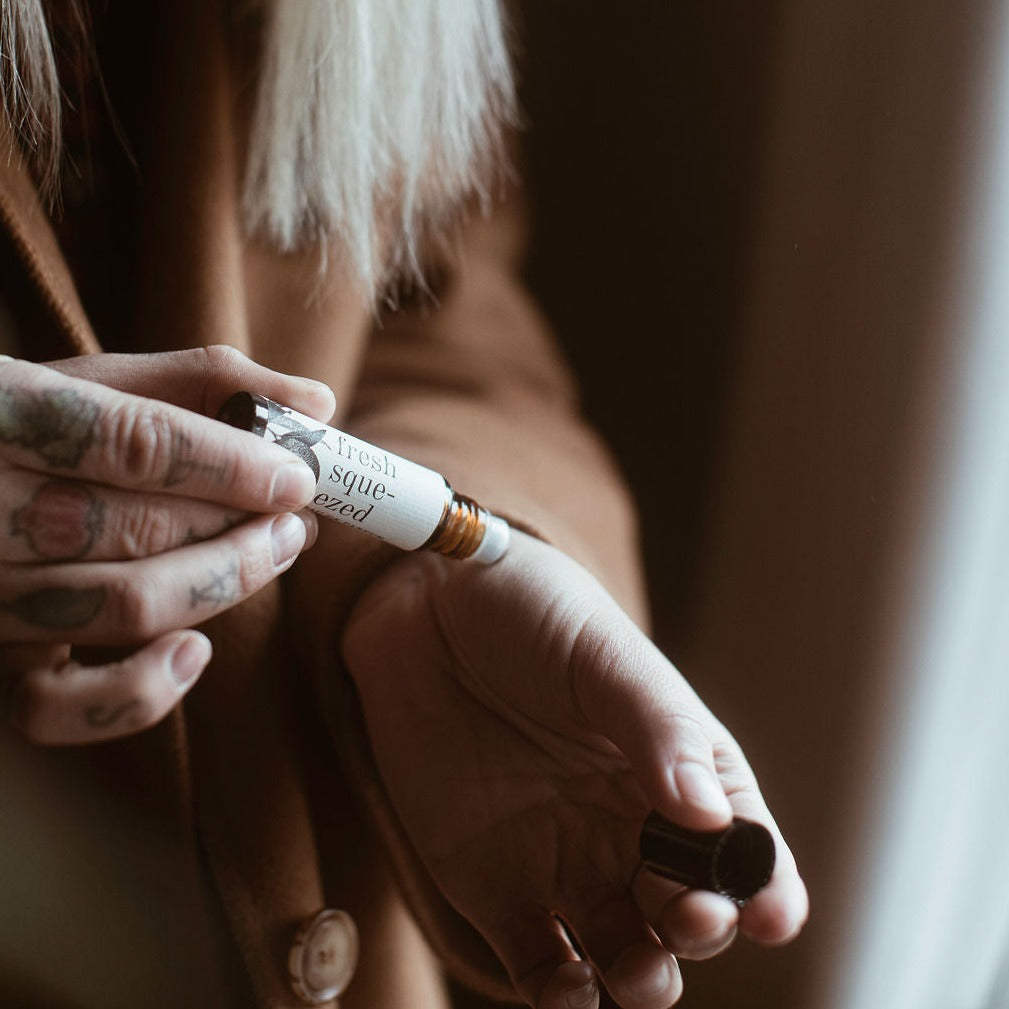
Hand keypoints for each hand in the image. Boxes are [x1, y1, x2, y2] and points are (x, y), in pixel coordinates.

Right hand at [0, 347, 334, 743]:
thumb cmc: (44, 427)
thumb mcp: (105, 381)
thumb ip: (209, 381)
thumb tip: (317, 405)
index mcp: (2, 409)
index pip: (129, 441)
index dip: (227, 464)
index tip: (296, 479)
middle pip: (132, 526)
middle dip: (236, 525)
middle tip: (298, 516)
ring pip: (119, 604)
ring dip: (221, 582)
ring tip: (277, 551)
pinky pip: (55, 707)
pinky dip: (137, 691)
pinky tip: (194, 652)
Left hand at [341, 530, 807, 1008]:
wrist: (424, 610)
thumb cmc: (529, 613)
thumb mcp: (602, 654)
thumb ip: (658, 729)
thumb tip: (713, 818)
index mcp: (676, 768)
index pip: (742, 843)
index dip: (766, 885)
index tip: (769, 911)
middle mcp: (630, 827)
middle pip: (691, 910)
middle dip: (702, 929)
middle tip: (688, 916)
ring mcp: (566, 864)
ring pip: (628, 955)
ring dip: (644, 979)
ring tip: (639, 970)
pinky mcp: (497, 890)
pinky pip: (541, 966)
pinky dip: (562, 995)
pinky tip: (568, 989)